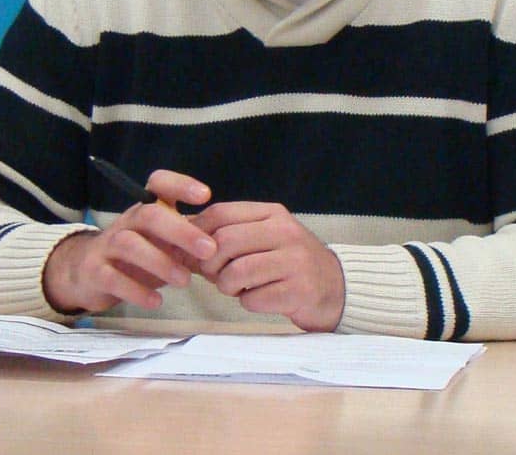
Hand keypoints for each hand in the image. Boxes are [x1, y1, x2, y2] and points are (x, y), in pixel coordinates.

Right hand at [43, 170, 216, 313]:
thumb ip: (192, 239)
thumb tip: (230, 243)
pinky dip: (136, 291)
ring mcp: (109, 245)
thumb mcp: (165, 240)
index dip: (181, 184)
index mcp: (147, 208)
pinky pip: (113, 278)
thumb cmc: (140, 253)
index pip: (159, 183)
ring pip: (130, 244)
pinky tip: (156, 302)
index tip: (205, 196)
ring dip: (161, 262)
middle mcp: (128, 221)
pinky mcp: (95, 271)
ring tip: (185, 281)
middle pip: (150, 215)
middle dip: (181, 231)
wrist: (88, 272)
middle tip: (209, 250)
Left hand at [191, 202, 344, 331]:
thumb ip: (228, 234)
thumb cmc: (289, 261)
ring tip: (237, 288)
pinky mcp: (298, 291)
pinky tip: (259, 298)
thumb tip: (180, 240)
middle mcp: (284, 232)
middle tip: (214, 275)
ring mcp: (294, 261)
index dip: (197, 232)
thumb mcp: (263, 237)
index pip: (221, 212)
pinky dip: (248, 302)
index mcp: (272, 213)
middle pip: (225, 242)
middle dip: (210, 264)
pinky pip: (253, 299)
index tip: (192, 250)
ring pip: (236, 272)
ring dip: (226, 286)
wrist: (335, 287)